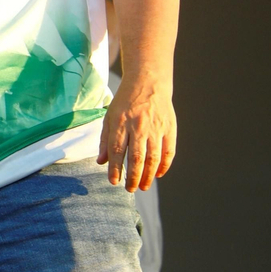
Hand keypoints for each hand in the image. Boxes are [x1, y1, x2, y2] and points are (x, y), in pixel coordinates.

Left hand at [97, 74, 176, 190]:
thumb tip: (101, 162)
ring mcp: (155, 127)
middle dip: (133, 177)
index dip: (116, 169)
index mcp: (120, 123)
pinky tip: (159, 174)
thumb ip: (105, 140)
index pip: (117, 151)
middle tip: (130, 189)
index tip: (113, 182)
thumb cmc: (125, 102)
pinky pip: (168, 151)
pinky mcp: (169, 128)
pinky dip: (164, 165)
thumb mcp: (109, 117)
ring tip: (143, 186)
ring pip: (153, 158)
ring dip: (149, 176)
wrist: (148, 82)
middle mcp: (138, 126)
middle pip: (136, 158)